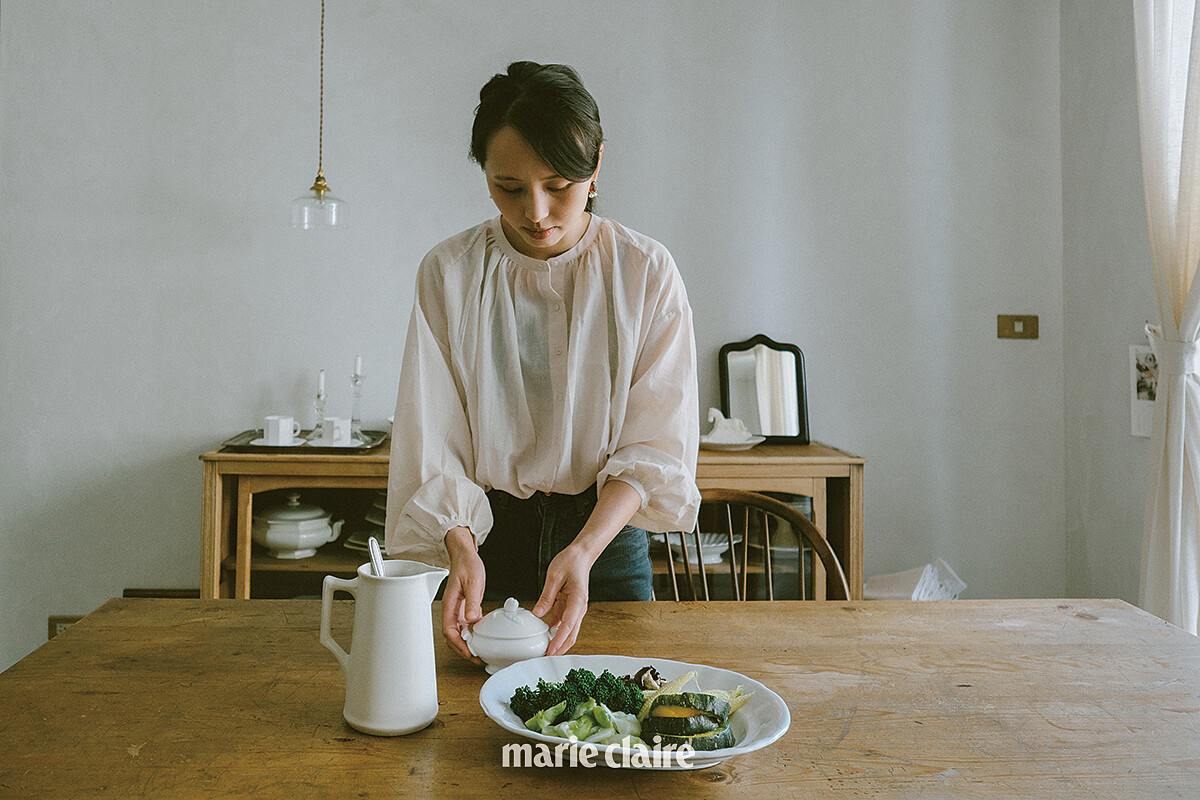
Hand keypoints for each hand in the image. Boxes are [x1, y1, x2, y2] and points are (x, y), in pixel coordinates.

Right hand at [442, 526, 484, 663]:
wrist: (465, 555)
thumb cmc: (467, 565)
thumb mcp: (473, 582)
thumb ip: (472, 602)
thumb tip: (472, 619)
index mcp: (450, 605)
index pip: (449, 631)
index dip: (458, 644)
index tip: (470, 652)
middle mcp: (451, 609)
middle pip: (452, 636)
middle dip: (462, 649)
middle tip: (476, 658)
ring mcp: (457, 609)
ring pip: (458, 633)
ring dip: (467, 644)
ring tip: (479, 652)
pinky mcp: (464, 607)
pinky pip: (466, 625)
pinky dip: (472, 634)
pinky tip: (481, 636)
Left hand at [533, 543, 594, 655]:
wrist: (580, 556)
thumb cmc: (570, 562)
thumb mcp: (554, 577)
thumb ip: (546, 597)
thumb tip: (538, 614)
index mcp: (577, 600)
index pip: (568, 626)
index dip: (558, 641)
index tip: (550, 651)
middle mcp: (579, 608)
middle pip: (571, 635)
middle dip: (559, 648)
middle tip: (545, 658)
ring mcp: (576, 609)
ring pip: (568, 632)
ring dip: (558, 642)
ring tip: (544, 650)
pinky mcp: (570, 608)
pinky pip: (563, 624)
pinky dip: (555, 632)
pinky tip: (545, 636)